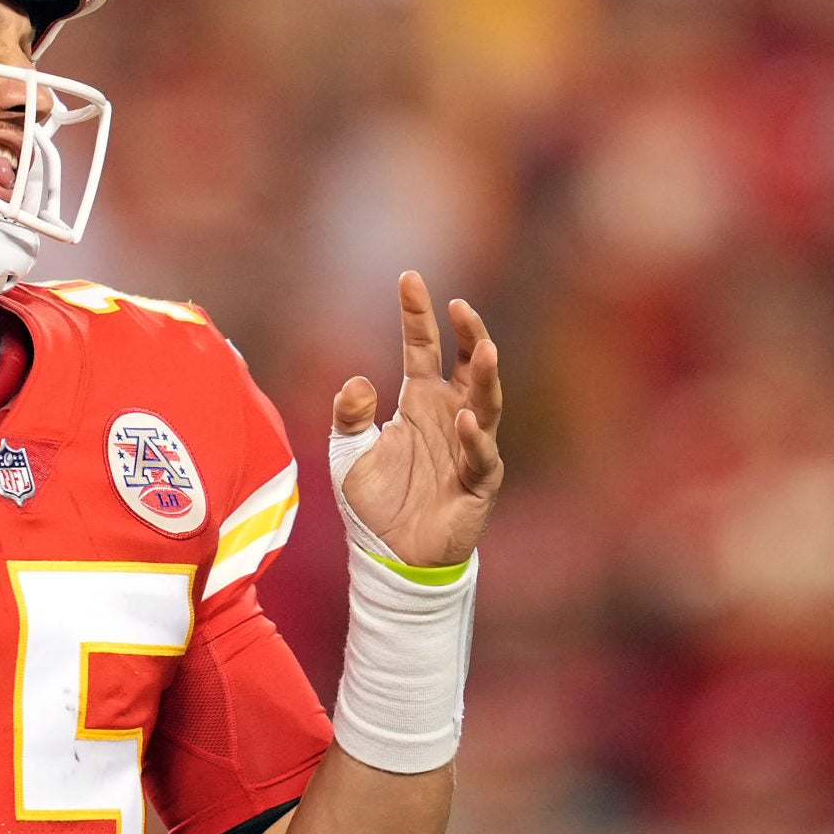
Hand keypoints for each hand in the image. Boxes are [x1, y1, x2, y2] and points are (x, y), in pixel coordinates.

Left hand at [334, 271, 502, 567]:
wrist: (392, 555)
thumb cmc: (376, 501)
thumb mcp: (347, 454)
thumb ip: (348, 417)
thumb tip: (356, 381)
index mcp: (419, 401)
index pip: (422, 348)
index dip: (417, 315)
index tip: (409, 278)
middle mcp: (449, 416)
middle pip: (466, 367)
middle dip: (468, 335)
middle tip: (460, 306)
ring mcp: (469, 447)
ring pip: (485, 404)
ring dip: (485, 377)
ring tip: (482, 348)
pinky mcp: (478, 483)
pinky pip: (481, 457)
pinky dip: (474, 439)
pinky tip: (464, 420)